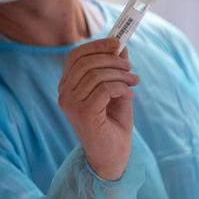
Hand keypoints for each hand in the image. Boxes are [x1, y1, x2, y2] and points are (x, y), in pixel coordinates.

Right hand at [58, 38, 138, 179]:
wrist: (112, 156)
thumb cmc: (112, 124)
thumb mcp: (115, 90)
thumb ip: (114, 69)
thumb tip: (120, 46)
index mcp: (67, 86)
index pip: (75, 56)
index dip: (96, 46)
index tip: (118, 43)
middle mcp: (64, 94)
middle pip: (86, 62)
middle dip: (113, 60)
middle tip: (130, 68)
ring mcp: (71, 104)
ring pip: (97, 74)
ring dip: (121, 76)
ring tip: (134, 83)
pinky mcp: (83, 113)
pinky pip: (105, 89)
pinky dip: (122, 88)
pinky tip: (129, 96)